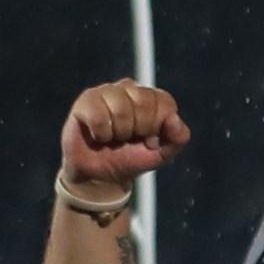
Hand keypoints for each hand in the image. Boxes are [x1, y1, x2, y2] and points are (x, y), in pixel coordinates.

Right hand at [61, 81, 188, 183]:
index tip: (149, 139)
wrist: (101, 174)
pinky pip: (99, 116)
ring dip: (119, 132)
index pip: (165, 102)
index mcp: (152, 98)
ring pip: (121, 109)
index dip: (157, 127)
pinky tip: (99, 136)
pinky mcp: (85, 101)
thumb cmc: (132, 158)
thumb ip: (178, 138)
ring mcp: (106, 92)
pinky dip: (101, 134)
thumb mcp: (163, 154)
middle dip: (139, 129)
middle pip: (144, 103)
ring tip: (114, 137)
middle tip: (128, 138)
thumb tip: (174, 119)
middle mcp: (130, 89)